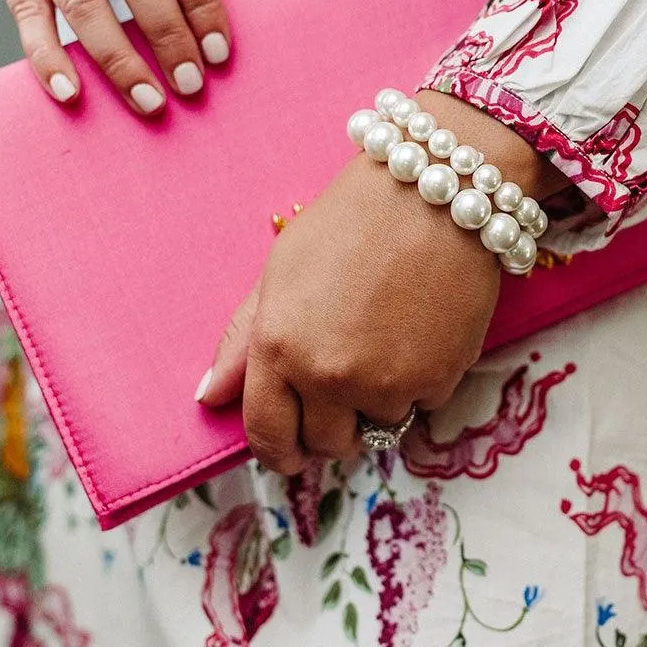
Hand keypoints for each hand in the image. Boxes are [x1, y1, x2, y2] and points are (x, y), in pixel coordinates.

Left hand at [196, 91, 568, 472]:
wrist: (435, 194)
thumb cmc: (351, 222)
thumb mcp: (279, 272)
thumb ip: (242, 342)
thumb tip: (208, 397)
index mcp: (279, 348)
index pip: (268, 436)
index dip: (278, 452)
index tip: (289, 452)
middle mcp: (328, 376)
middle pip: (326, 445)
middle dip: (332, 424)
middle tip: (344, 383)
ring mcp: (386, 383)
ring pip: (378, 426)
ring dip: (381, 399)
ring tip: (387, 338)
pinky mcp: (437, 380)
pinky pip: (423, 404)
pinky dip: (422, 380)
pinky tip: (420, 329)